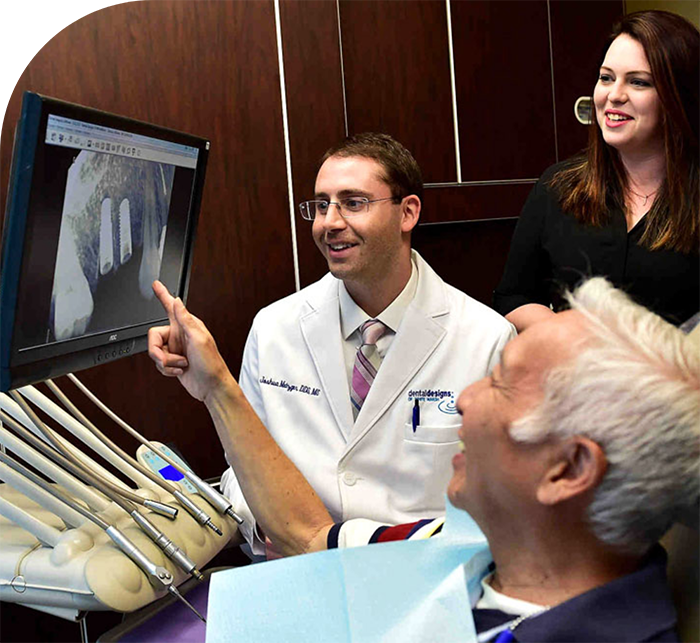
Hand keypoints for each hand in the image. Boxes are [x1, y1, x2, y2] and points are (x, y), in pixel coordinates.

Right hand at [148, 280, 230, 401]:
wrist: (211, 387)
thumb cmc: (211, 363)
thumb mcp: (199, 339)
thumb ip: (186, 320)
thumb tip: (178, 301)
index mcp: (187, 326)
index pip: (171, 306)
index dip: (163, 295)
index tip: (156, 284)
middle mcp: (179, 336)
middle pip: (153, 337)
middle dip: (159, 352)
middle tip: (171, 359)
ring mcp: (175, 349)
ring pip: (154, 352)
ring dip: (166, 363)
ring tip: (181, 365)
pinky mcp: (172, 362)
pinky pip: (158, 364)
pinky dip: (167, 370)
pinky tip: (179, 371)